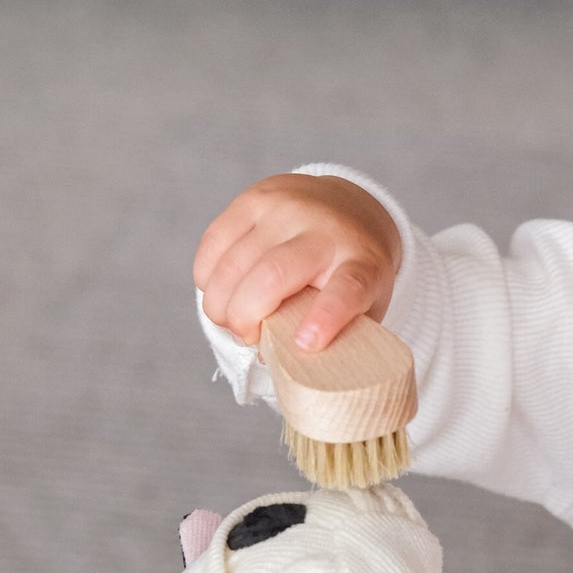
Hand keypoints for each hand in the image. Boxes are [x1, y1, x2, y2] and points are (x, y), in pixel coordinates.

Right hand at [193, 173, 401, 348]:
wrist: (350, 209)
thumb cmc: (354, 273)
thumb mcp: (365, 305)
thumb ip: (339, 336)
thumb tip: (296, 374)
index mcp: (362, 263)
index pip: (348, 288)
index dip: (326, 317)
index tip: (306, 344)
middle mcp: (326, 230)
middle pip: (274, 274)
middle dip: (246, 315)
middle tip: (245, 338)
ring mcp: (288, 208)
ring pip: (237, 259)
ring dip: (220, 301)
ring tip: (227, 322)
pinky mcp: (255, 198)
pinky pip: (216, 239)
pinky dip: (206, 274)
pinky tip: (214, 292)